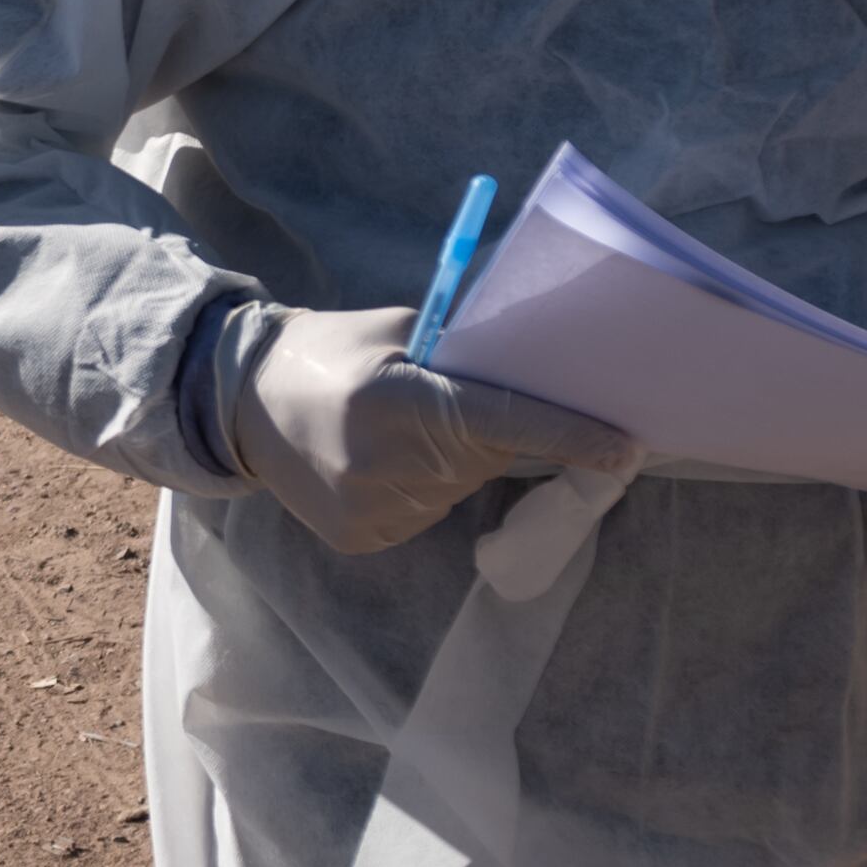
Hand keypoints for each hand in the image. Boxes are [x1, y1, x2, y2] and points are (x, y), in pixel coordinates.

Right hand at [217, 303, 638, 556]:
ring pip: (457, 491)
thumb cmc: (331, 350)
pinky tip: (377, 465)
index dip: (568, 436)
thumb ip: (463, 351)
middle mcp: (382, 461)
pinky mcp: (360, 538)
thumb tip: (544, 371)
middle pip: (485, 458)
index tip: (627, 451)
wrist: (240, 401)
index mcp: (395, 397)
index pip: (500, 421)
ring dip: (450, 464)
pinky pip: (424, 515)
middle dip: (487, 435)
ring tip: (392, 434)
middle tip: (441, 406)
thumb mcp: (397, 328)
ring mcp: (369, 509)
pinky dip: (419, 490)